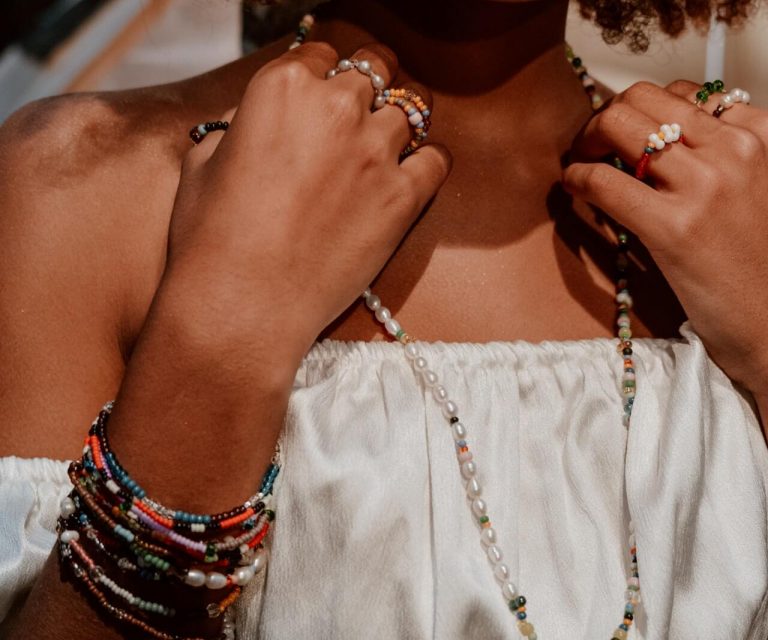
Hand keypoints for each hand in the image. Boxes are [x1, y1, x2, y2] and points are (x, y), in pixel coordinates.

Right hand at [163, 41, 450, 367]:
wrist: (242, 304)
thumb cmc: (211, 238)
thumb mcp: (203, 162)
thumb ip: (240, 126)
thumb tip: (255, 124)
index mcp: (282, 87)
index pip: (322, 53)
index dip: (323, 73)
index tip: (325, 93)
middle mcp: (336, 108)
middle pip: (373, 69)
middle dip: (367, 87)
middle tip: (360, 114)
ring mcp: (374, 152)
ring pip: (411, 108)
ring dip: (399, 120)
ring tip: (386, 144)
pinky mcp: (402, 198)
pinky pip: (437, 159)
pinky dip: (428, 161)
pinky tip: (412, 174)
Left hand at [562, 80, 767, 394]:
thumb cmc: (755, 261)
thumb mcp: (753, 189)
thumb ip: (717, 157)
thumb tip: (652, 139)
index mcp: (759, 136)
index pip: (684, 94)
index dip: (643, 109)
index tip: (625, 132)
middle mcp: (735, 151)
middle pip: (644, 98)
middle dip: (606, 115)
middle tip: (592, 143)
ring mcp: (705, 187)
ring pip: (620, 125)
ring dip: (587, 140)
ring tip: (582, 161)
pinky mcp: (674, 227)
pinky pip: (604, 180)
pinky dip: (578, 177)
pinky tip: (575, 186)